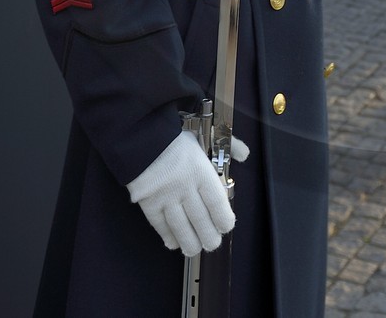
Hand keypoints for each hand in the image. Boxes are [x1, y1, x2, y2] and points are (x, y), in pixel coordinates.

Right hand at [126, 131, 234, 255]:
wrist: (141, 136)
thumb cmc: (175, 138)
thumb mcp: (205, 137)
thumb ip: (228, 147)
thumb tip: (244, 154)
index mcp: (201, 172)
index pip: (217, 204)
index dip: (224, 220)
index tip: (226, 226)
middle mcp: (185, 187)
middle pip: (201, 221)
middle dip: (209, 238)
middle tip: (212, 243)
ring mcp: (166, 197)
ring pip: (181, 228)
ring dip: (190, 243)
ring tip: (195, 249)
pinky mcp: (148, 202)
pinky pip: (160, 225)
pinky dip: (168, 237)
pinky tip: (174, 243)